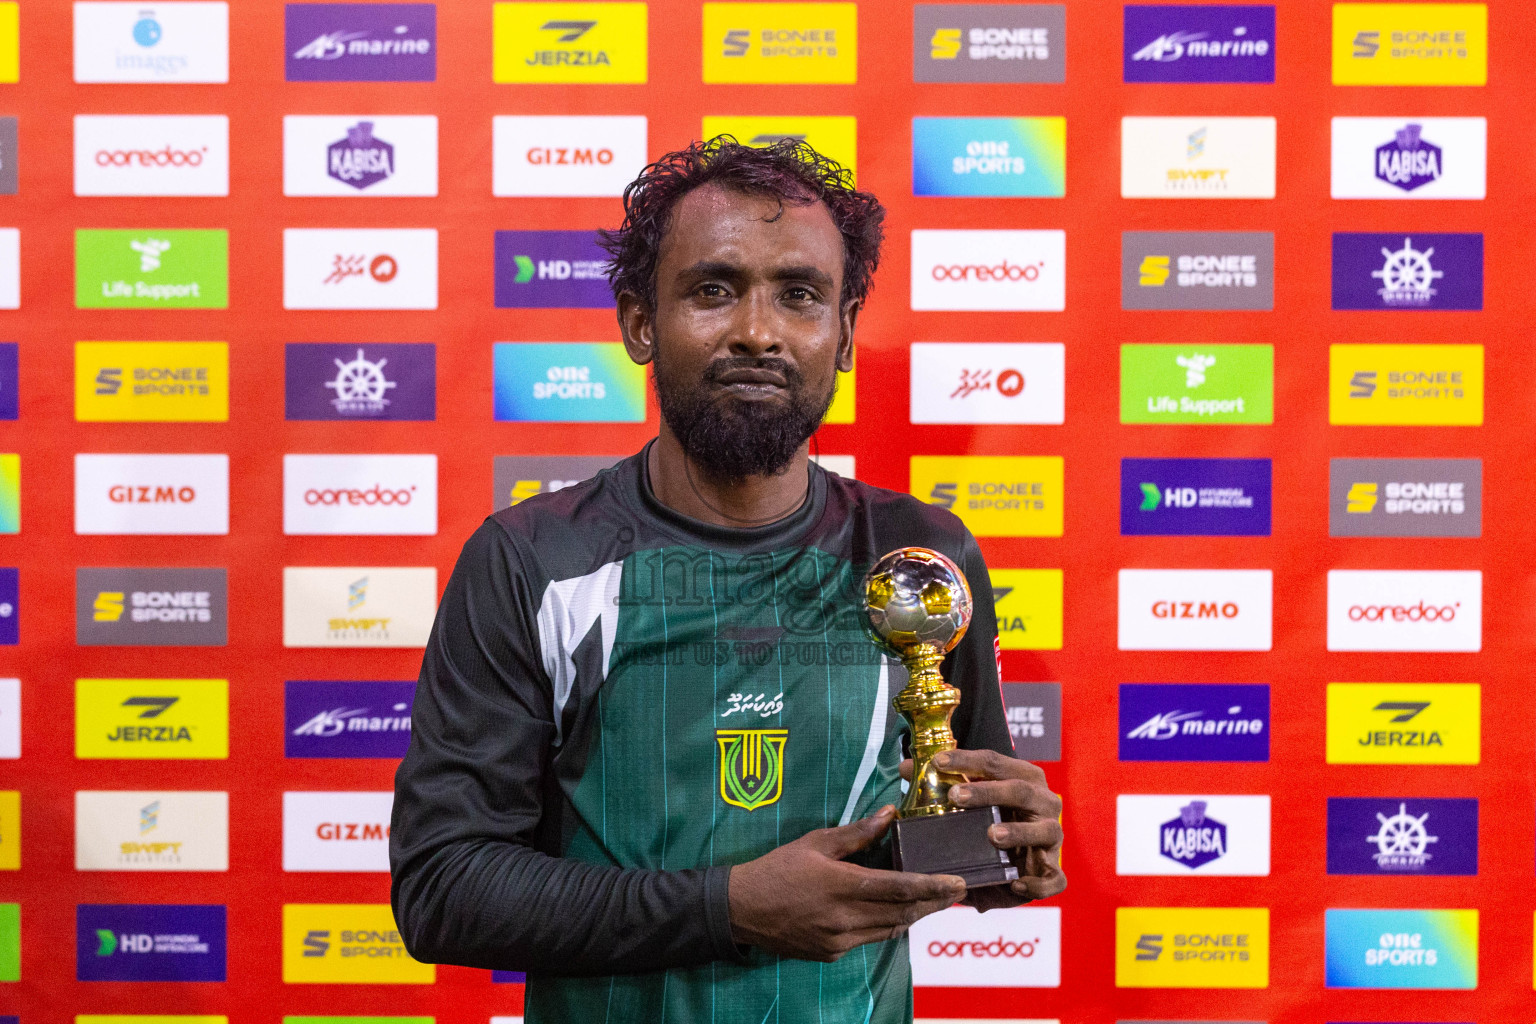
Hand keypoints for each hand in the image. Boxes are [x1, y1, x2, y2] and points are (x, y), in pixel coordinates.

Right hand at [727, 805, 966, 960]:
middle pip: (902, 912)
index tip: (957, 883)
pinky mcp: (832, 953)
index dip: (932, 886)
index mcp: (841, 885)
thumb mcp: (815, 842)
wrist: (742, 909)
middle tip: (956, 891)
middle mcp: (844, 917)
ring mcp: (839, 940)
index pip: (899, 888)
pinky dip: (887, 926)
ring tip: (933, 901)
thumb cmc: (778, 868)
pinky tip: (895, 914)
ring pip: (890, 929)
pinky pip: (869, 939)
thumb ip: (856, 833)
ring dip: (914, 915)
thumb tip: (889, 814)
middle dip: (933, 902)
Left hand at [899, 748, 1064, 911]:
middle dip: (988, 791)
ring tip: (992, 835)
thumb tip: (905, 768)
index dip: (966, 759)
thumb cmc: (993, 818)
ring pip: (1044, 830)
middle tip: (955, 797)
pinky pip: (1055, 879)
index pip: (994, 762)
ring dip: (1018, 831)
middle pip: (1020, 790)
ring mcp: (1052, 836)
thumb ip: (941, 784)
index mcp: (1023, 777)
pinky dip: (1038, 882)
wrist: (1021, 856)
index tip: (937, 762)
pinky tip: (1014, 882)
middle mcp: (1043, 802)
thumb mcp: (970, 801)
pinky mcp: (1053, 869)